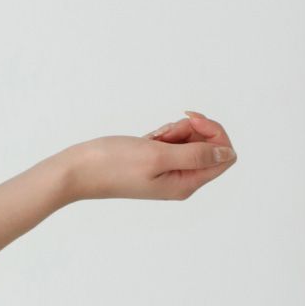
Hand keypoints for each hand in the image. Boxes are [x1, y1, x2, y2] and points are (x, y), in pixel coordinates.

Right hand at [64, 110, 236, 200]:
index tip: (189, 121)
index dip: (214, 133)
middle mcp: (181, 180)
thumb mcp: (158, 156)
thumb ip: (196, 155)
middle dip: (192, 130)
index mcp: (187, 184)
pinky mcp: (154, 163)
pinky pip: (172, 143)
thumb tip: (227, 153)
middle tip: (166, 131)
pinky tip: (146, 138)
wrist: (77, 171)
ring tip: (153, 136)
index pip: (224, 156)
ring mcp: (168, 172)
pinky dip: (162, 135)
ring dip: (175, 131)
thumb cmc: (113, 165)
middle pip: (208, 147)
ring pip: (189, 142)